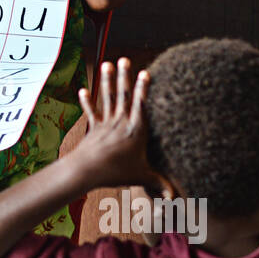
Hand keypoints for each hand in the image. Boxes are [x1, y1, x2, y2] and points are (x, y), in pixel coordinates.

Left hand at [70, 58, 156, 190]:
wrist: (87, 171)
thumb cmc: (116, 173)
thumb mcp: (141, 178)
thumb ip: (159, 185)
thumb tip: (176, 198)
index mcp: (135, 130)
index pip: (141, 105)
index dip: (143, 88)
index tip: (145, 72)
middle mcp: (120, 122)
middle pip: (123, 96)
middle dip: (125, 77)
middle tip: (125, 59)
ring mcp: (105, 123)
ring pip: (107, 98)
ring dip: (107, 80)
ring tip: (106, 63)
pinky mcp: (93, 128)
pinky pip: (90, 111)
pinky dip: (86, 101)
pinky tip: (83, 89)